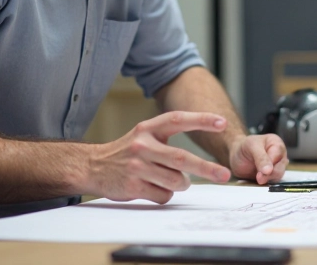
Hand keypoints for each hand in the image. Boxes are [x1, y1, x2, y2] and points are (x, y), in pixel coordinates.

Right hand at [87, 111, 231, 203]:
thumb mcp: (144, 136)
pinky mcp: (133, 186)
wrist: (92, 166)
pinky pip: (163, 195)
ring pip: (175, 181)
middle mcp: (142, 145)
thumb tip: (200, 161)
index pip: (178, 120)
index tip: (222, 123)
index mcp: (148, 129)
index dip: (201, 119)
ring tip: (172, 180)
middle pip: (181, 158)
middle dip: (206, 168)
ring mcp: (137, 166)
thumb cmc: (127, 152)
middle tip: (224, 174)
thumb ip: (168, 141)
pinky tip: (153, 188)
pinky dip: (165, 194)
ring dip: (181, 184)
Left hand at [228, 133, 288, 183]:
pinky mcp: (271, 176)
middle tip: (259, 178)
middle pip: (280, 167)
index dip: (272, 163)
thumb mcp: (251, 146)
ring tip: (258, 179)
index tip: (264, 171)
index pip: (279, 154)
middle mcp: (280, 155)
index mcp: (277, 143)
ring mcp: (276, 167)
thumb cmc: (245, 147)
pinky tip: (259, 181)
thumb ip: (261, 157)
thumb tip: (269, 170)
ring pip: (278, 176)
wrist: (236, 154)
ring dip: (268, 179)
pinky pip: (272, 182)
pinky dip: (266, 183)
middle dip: (270, 174)